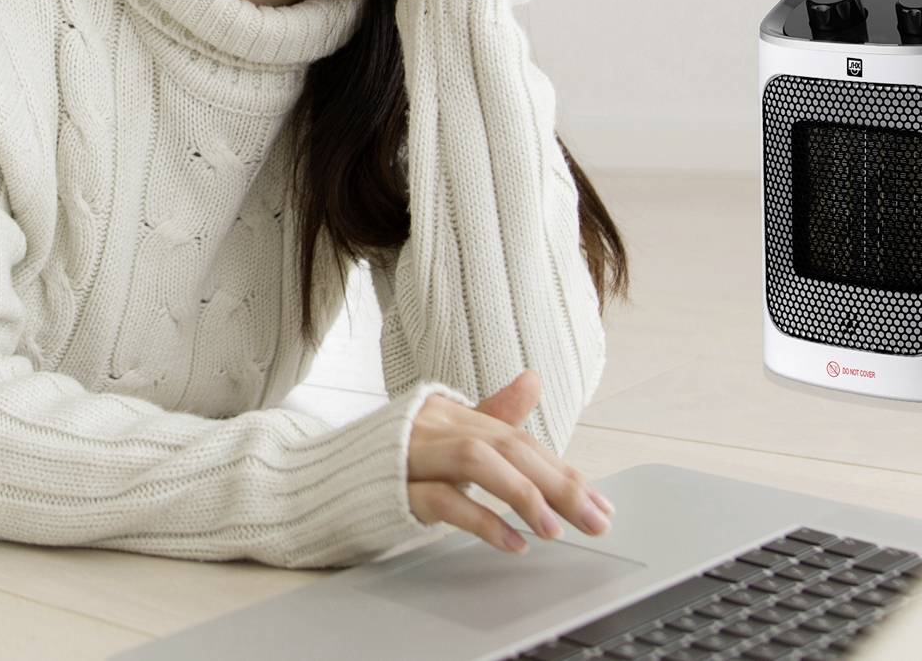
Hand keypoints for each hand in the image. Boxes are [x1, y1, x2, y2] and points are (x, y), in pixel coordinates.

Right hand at [405, 368, 614, 552]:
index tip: (600, 502)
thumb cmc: (390, 458)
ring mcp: (414, 454)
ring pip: (477, 463)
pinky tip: (512, 541)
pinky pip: (442, 500)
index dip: (563, 470)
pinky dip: (481, 519)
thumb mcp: (446, 433)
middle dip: (559, 484)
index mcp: (453, 414)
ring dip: (523, 495)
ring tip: (556, 529)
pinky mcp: (395, 487)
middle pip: (507, 447)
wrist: (322, 476)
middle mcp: (437, 427)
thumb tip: (533, 380)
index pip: (519, 439)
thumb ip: (491, 414)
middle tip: (597, 518)